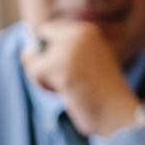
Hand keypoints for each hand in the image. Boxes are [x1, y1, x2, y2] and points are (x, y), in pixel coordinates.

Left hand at [20, 19, 140, 136]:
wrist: (118, 114)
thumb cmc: (100, 96)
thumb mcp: (84, 64)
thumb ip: (62, 53)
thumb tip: (25, 52)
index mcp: (86, 31)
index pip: (47, 31)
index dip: (47, 53)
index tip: (65, 70)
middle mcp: (79, 34)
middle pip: (37, 43)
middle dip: (41, 64)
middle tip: (63, 82)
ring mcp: (70, 49)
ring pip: (32, 58)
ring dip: (42, 78)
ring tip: (65, 88)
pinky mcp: (62, 66)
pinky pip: (33, 71)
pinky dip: (43, 86)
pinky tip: (63, 93)